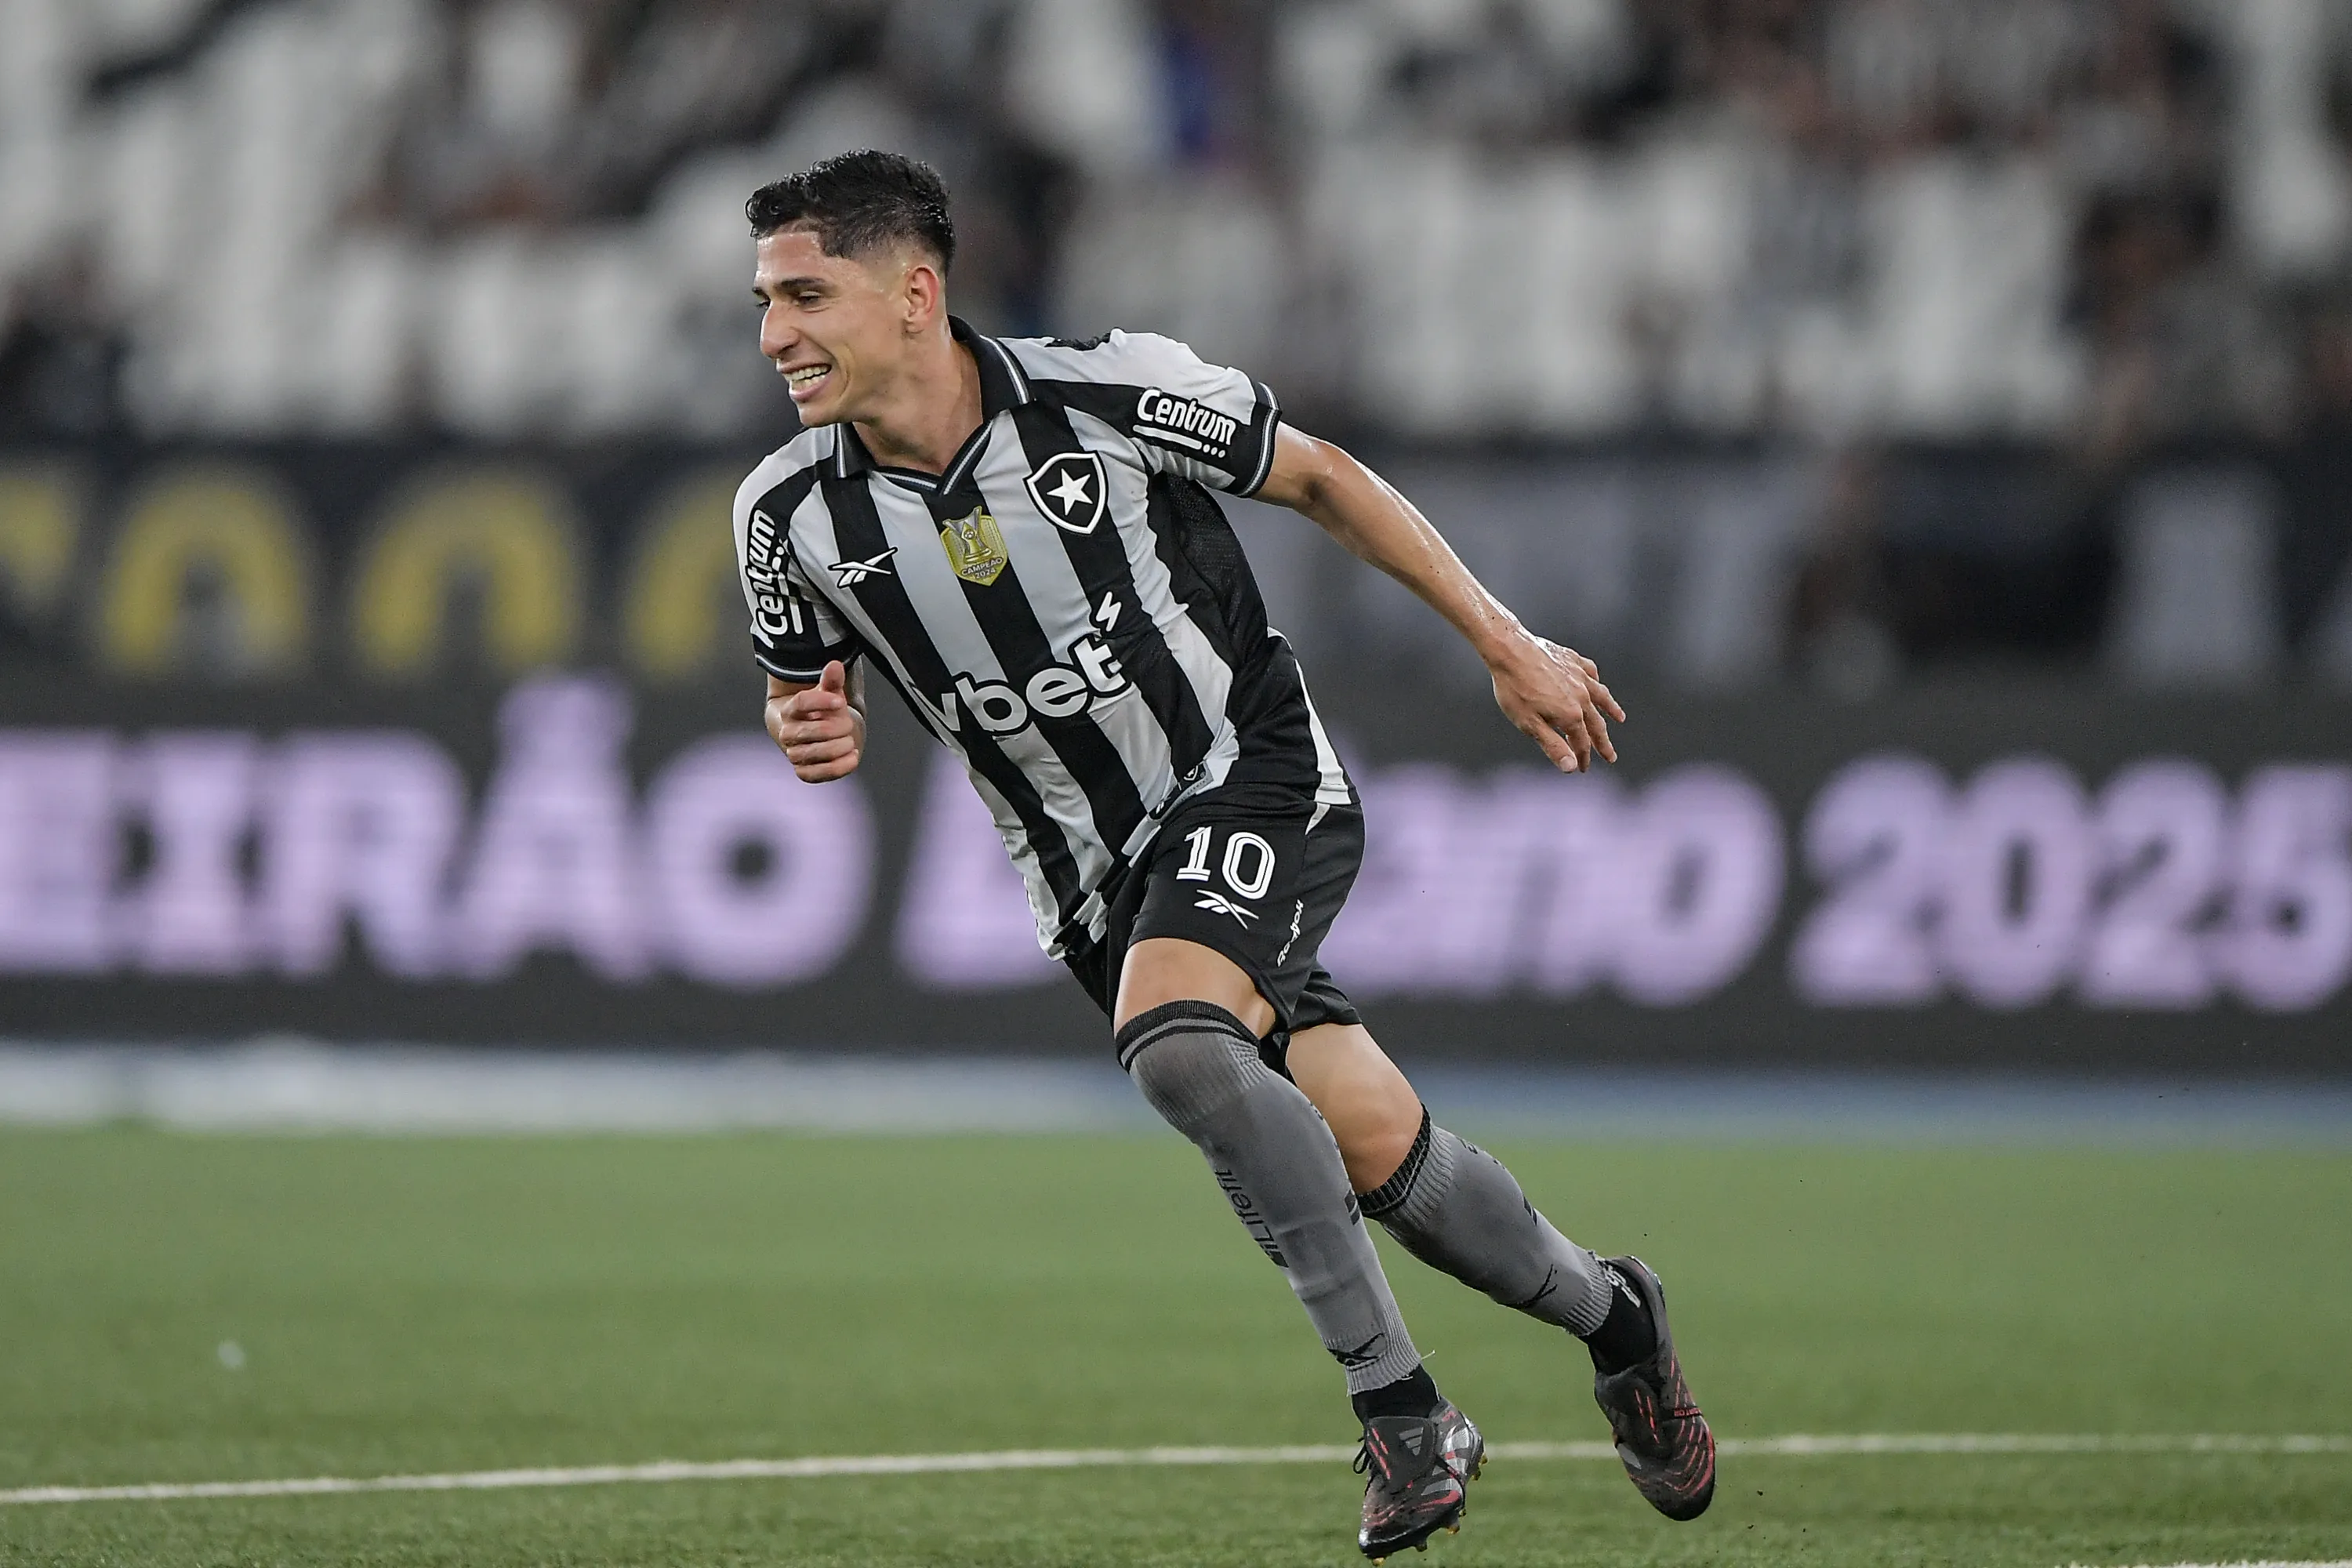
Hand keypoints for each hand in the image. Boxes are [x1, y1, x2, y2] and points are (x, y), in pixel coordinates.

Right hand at [767, 661, 864, 781]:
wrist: (809, 735)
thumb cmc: (819, 712)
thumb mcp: (826, 694)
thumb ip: (831, 681)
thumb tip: (835, 666)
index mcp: (789, 710)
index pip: (802, 702)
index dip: (822, 701)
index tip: (840, 701)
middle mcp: (788, 733)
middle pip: (817, 730)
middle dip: (840, 726)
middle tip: (847, 723)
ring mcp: (794, 754)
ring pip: (821, 752)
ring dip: (842, 745)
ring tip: (849, 740)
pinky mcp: (804, 772)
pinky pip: (822, 773)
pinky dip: (841, 765)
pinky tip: (852, 755)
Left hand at [1488, 632, 1624, 772]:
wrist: (1510, 651)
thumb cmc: (1515, 689)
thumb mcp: (1529, 725)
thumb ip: (1553, 746)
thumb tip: (1571, 767)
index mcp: (1571, 715)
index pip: (1582, 743)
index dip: (1582, 758)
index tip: (1582, 768)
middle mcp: (1581, 696)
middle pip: (1595, 724)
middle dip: (1602, 743)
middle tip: (1611, 757)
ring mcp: (1579, 677)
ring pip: (1601, 697)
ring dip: (1611, 709)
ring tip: (1619, 719)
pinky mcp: (1573, 660)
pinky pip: (1591, 673)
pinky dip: (1597, 682)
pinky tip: (1597, 685)